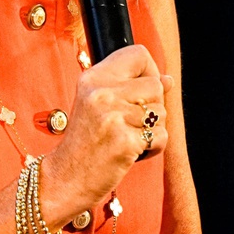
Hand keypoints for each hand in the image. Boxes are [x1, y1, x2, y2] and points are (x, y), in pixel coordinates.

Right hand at [43, 44, 173, 219]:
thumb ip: (129, 88)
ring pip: (162, 112)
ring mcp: (112, 117)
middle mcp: (101, 93)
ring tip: (126, 140)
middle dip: (154, 108)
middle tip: (130, 125)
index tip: (144, 91)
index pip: (138, 54)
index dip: (150, 70)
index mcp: (92, 78)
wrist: (64, 179)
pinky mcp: (124, 141)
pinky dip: (152, 149)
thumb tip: (168, 80)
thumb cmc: (84, 144)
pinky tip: (130, 153)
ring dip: (151, 131)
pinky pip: (161, 137)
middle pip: (156, 85)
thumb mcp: (97, 105)